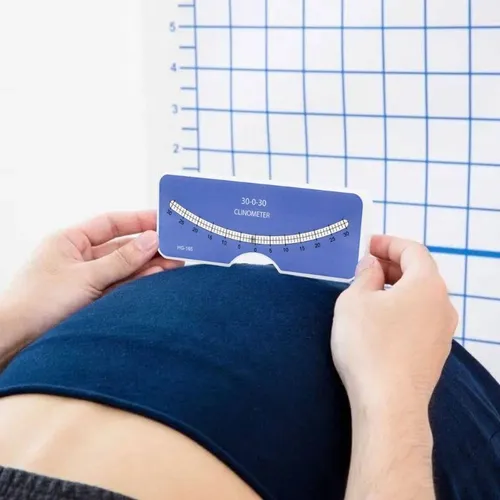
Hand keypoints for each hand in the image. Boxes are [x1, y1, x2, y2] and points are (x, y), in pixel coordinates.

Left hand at [1, 211, 182, 342]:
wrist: (14, 342)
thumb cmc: (36, 303)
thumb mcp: (85, 277)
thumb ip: (121, 260)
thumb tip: (151, 240)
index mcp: (70, 241)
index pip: (111, 223)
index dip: (138, 220)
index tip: (164, 221)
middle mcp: (79, 257)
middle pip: (121, 246)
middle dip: (149, 246)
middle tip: (177, 247)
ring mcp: (86, 279)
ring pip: (124, 268)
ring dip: (148, 265)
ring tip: (175, 264)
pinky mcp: (92, 300)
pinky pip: (121, 286)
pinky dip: (138, 282)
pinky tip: (158, 278)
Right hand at [331, 235, 457, 410]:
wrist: (389, 403)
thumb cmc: (369, 346)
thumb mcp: (353, 301)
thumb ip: (364, 276)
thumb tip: (372, 267)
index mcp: (426, 284)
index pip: (413, 250)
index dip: (389, 243)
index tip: (368, 244)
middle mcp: (442, 304)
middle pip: (420, 273)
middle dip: (391, 265)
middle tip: (365, 267)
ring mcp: (443, 331)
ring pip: (420, 297)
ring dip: (397, 288)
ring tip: (369, 293)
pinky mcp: (436, 352)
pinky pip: (420, 318)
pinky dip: (402, 308)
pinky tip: (380, 320)